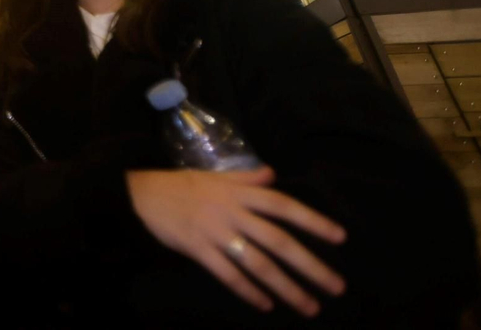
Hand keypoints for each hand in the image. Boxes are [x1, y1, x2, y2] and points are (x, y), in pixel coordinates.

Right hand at [126, 167, 346, 316]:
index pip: (283, 205)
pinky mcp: (198, 248)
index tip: (340, 237)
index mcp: (239, 192)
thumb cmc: (181, 185)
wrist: (140, 194)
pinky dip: (248, 291)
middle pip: (278, 241)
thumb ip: (245, 177)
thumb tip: (273, 175)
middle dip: (310, 265)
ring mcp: (215, 231)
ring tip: (309, 306)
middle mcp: (232, 211)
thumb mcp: (215, 175)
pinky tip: (266, 305)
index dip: (312, 220)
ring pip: (258, 263)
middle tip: (336, 286)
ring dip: (286, 287)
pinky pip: (228, 274)